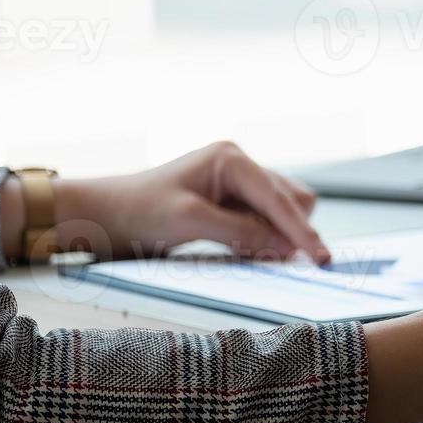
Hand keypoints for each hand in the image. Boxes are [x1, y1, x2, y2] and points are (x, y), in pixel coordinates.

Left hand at [54, 142, 329, 263]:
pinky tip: (251, 251)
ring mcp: (236, 183)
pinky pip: (264, 219)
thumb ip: (243, 232)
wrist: (101, 216)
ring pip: (282, 210)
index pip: (280, 199)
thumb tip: (287, 248)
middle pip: (292, 200)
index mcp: (232, 159)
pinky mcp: (230, 201)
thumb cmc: (138, 212)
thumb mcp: (190, 222)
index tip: (322, 259)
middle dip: (293, 231)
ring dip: (279, 235)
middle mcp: (239, 165)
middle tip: (286, 263)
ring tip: (260, 256)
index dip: (301, 231)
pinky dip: (264, 237)